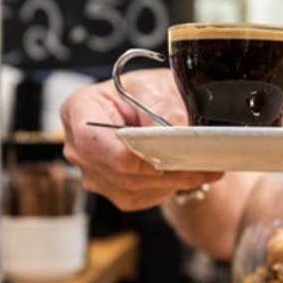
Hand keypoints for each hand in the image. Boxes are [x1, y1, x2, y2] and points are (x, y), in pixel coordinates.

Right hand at [60, 68, 223, 210]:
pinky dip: (167, 187)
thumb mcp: (155, 85)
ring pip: (132, 187)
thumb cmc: (145, 93)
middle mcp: (78, 145)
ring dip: (170, 180)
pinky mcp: (111, 190)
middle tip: (200, 163)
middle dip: (160, 168)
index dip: (127, 152)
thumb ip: (161, 105)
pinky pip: (139, 196)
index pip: (93, 139)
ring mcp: (92, 172)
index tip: (162, 152)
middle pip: (116, 169)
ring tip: (203, 167)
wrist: (153, 111)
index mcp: (79, 109)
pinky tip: (186, 174)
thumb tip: (170, 130)